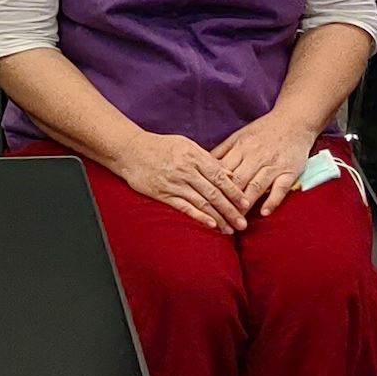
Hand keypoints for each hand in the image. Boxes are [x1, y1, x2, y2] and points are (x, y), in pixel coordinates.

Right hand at [113, 132, 250, 233]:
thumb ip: (208, 159)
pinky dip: (198, 216)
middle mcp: (187, 170)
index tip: (246, 204)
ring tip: (230, 230)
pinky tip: (210, 225)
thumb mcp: (186, 145)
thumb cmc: (161, 146)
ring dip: (218, 217)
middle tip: (243, 224)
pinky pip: (184, 207)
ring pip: (202, 202)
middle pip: (214, 193)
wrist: (131, 150)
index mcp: (194, 156)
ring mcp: (174, 183)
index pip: (220, 177)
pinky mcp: (163, 193)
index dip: (234, 192)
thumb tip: (230, 174)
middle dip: (230, 210)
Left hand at [213, 114, 319, 218]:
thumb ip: (222, 151)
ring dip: (246, 205)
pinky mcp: (289, 171)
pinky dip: (272, 201)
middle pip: (237, 181)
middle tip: (219, 221)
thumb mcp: (239, 136)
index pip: (223, 171)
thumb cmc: (263, 130)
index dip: (213, 188)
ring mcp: (273, 165)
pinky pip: (280, 188)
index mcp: (240, 148)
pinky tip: (263, 213)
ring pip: (256, 186)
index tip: (205, 205)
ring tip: (237, 222)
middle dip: (227, 202)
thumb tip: (202, 166)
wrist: (293, 121)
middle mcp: (255, 156)